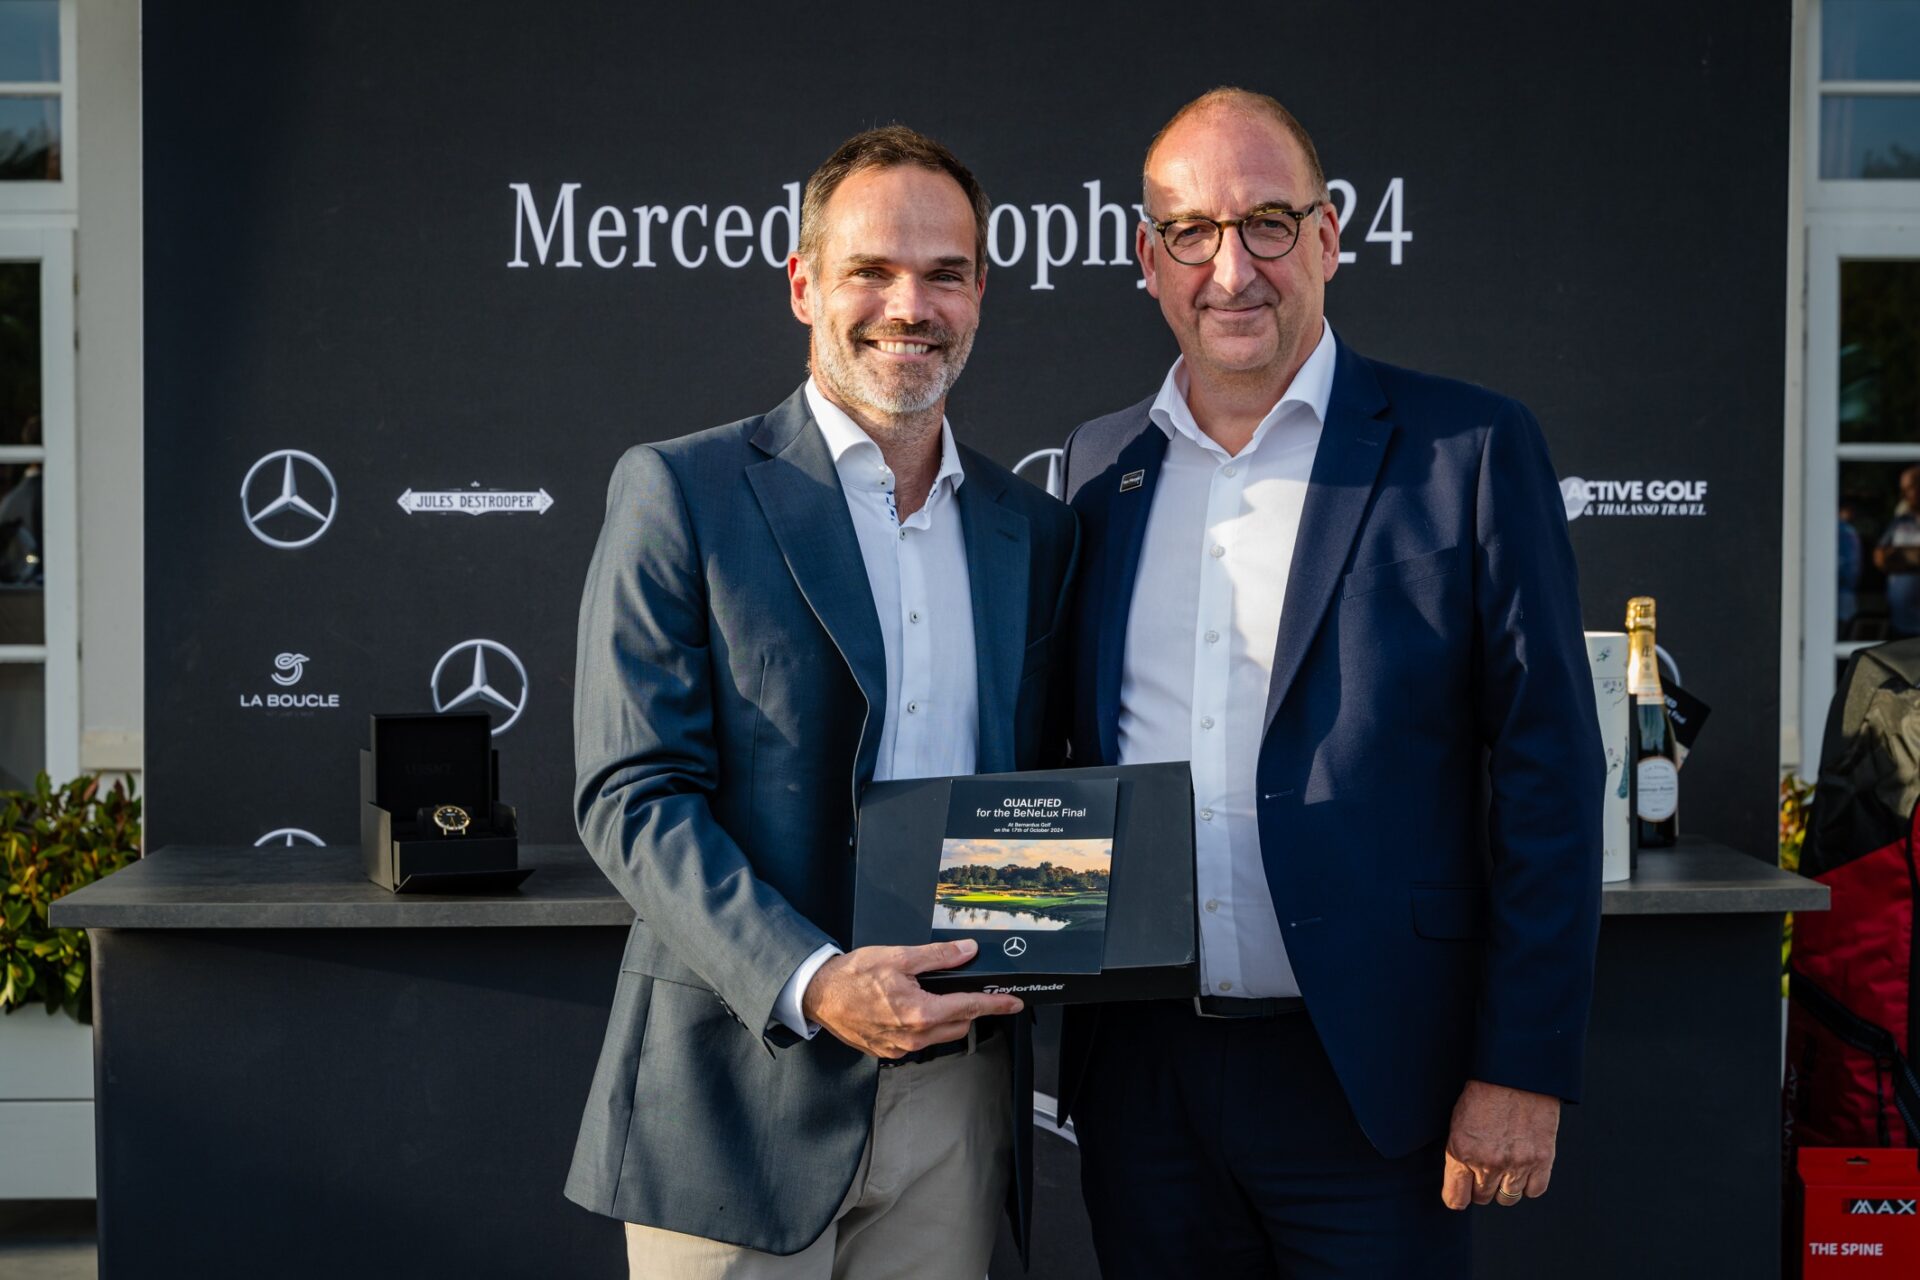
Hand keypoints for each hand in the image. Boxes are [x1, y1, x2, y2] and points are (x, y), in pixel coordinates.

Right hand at [801, 939, 1022, 1058]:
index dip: (996, 1004)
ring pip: (940, 1035)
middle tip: (967, 990)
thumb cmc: (852, 976)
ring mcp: (900, 1048)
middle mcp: (913, 1037)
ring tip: (934, 996)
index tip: (1013, 1003)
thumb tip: (966, 951)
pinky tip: (911, 1010)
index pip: (970, 1008)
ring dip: (946, 1018)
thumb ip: (938, 957)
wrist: (818, 995)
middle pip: (959, 1025)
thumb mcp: (898, 957)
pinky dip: (924, 1027)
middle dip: (969, 1009)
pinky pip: (918, 1042)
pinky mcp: (888, 1051)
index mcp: (920, 1012)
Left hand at [1440, 1080, 1559, 1209]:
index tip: (1461, 1193)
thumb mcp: (1457, 1120)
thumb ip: (1459, 1152)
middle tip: (1485, 1168)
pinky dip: (1529, 1183)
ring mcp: (1516, 1163)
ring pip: (1507, 1198)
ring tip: (1505, 1166)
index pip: (1456, 1199)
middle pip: (1482, 1198)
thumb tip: (1460, 1180)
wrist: (1516, 1072)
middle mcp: (1487, 1163)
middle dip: (1481, 1187)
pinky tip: (1524, 1167)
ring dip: (1504, 1186)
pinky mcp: (1542, 1160)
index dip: (1458, 1197)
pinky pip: (1534, 1191)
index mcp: (1460, 1151)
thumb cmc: (1483, 1091)